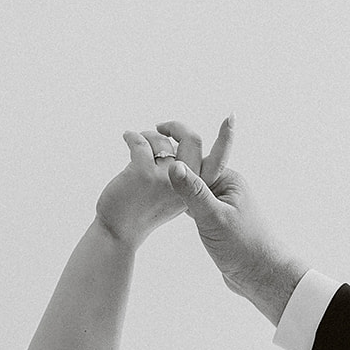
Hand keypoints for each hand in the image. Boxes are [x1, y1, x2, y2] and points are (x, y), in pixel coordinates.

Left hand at [95, 118, 232, 249]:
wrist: (119, 232)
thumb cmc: (144, 210)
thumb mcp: (172, 196)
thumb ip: (182, 174)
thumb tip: (177, 144)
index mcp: (197, 189)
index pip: (218, 160)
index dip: (226, 138)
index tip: (231, 117)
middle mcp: (187, 185)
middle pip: (193, 140)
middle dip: (176, 126)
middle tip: (162, 126)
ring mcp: (166, 179)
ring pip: (162, 140)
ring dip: (148, 136)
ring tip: (138, 143)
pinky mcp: (144, 174)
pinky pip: (140, 141)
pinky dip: (132, 136)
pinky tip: (127, 136)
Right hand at [158, 118, 308, 323]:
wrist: (262, 276)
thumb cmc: (244, 247)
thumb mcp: (214, 218)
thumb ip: (193, 192)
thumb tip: (174, 164)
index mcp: (228, 180)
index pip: (197, 156)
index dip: (177, 146)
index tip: (158, 131)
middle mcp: (226, 188)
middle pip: (193, 170)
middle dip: (173, 164)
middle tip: (147, 153)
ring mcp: (222, 205)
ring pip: (192, 189)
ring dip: (176, 185)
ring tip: (152, 177)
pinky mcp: (218, 222)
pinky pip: (195, 205)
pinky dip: (181, 202)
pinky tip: (168, 206)